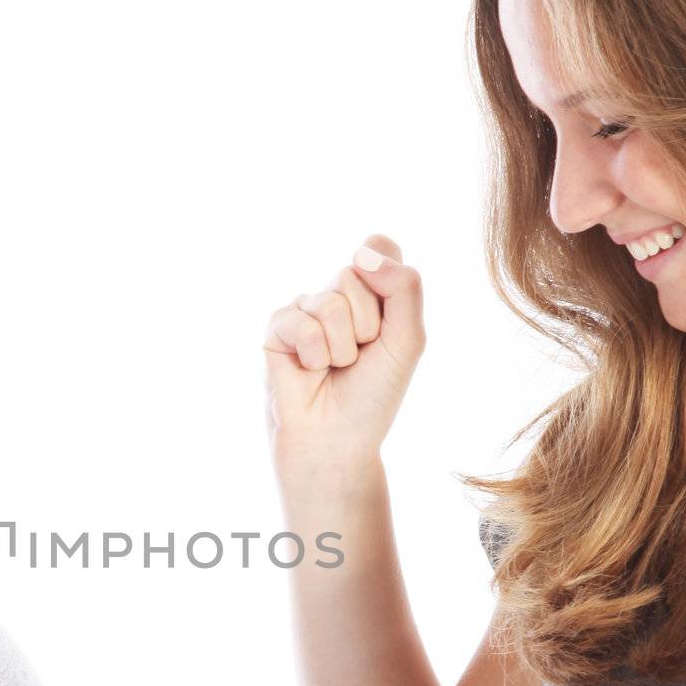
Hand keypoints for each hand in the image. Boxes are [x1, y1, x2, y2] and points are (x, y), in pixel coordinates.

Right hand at [262, 232, 425, 504]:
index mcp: (373, 291)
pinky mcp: (277, 328)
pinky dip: (314, 354)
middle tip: (359, 357)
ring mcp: (305, 308)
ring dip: (342, 346)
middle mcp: (337, 294)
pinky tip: (309, 371)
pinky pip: (300, 323)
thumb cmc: (373, 394)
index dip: (387, 277)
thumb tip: (361, 253)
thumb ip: (404, 287)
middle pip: (356, 273)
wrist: (337, 440)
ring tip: (335, 368)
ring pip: (330, 302)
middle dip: (367, 324)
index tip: (387, 320)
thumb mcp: (408, 340)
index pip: (379, 246)